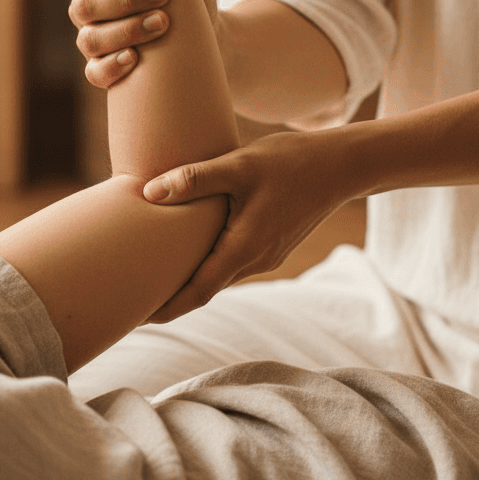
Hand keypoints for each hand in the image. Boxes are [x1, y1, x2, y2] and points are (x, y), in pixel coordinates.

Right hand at [62, 0, 221, 86]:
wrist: (201, 37)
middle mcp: (87, 9)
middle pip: (83, 4)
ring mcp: (93, 41)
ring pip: (90, 39)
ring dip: (125, 30)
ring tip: (162, 22)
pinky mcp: (103, 70)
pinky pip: (95, 73)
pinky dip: (112, 66)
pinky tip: (134, 58)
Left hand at [141, 129, 351, 321]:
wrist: (343, 165)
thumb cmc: (291, 161)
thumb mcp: (239, 165)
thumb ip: (194, 179)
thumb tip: (149, 193)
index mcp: (245, 248)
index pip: (199, 292)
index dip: (167, 307)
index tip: (138, 317)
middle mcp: (256, 259)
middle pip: (207, 287)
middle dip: (173, 295)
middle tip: (135, 296)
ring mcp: (267, 254)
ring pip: (221, 273)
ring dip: (192, 277)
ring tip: (157, 272)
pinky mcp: (273, 242)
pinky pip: (234, 259)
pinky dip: (210, 260)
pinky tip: (194, 246)